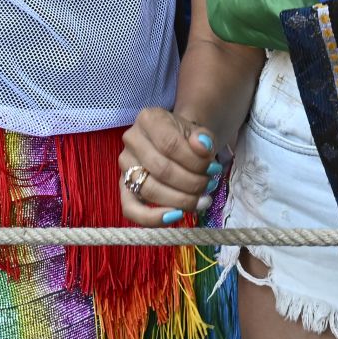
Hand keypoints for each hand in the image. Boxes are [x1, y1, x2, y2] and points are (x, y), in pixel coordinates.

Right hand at [119, 108, 217, 225]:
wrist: (176, 143)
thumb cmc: (187, 138)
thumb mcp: (199, 133)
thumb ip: (204, 138)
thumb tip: (204, 147)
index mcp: (148, 119)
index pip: (170, 144)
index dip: (194, 161)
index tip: (214, 168)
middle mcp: (131, 140)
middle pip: (161, 169)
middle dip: (191, 183)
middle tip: (209, 185)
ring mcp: (124, 165)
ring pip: (149, 190)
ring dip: (180, 200)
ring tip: (201, 200)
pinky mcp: (123, 188)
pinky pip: (131, 210)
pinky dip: (153, 218)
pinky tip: (176, 216)